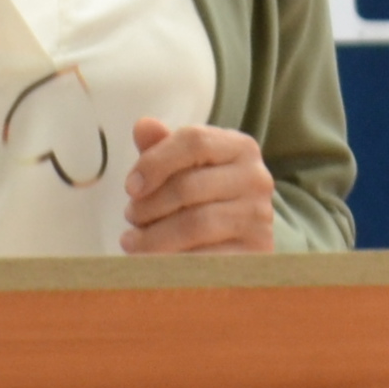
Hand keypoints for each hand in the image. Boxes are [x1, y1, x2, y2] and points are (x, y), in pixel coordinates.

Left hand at [120, 118, 274, 255]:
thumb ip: (162, 147)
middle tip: (131, 217)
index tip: (130, 187)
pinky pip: (204, 258)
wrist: (240, 244)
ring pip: (194, 224)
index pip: (194, 141)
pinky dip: (172, 261)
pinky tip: (154, 261)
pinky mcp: (255, 253)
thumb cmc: (205, 199)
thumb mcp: (185, 169)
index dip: (154, 162)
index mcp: (240, 147)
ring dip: (154, 236)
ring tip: (133, 241)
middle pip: (188, 186)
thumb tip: (143, 125)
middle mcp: (256, 178)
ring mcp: (258, 217)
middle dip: (148, 205)